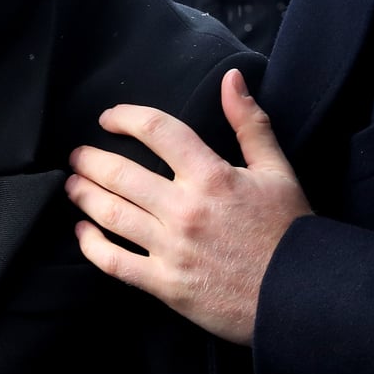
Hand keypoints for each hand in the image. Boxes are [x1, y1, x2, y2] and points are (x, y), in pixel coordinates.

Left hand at [66, 68, 310, 344]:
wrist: (301, 295)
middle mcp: (185, 210)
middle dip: (90, 160)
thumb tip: (232, 77)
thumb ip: (249, 122)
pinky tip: (82, 233)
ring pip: (112, 216)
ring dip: (85, 196)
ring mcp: (172, 249)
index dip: (126, 117)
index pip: (157, 131)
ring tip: (72, 185)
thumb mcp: (276, 169)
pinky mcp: (166, 286)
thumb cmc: (288, 230)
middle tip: (77, 155)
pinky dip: (92, 247)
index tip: (109, 117)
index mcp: (210, 175)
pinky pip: (116, 264)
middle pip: (121, 174)